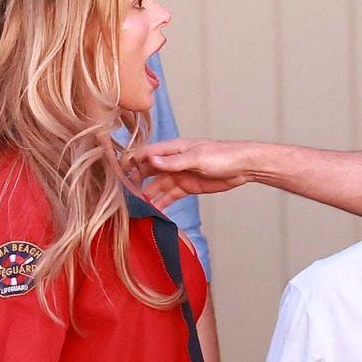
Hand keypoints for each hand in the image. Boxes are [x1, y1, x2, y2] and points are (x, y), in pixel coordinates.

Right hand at [130, 137, 261, 200]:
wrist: (241, 167)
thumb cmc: (221, 156)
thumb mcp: (197, 158)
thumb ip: (174, 161)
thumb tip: (151, 161)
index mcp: (172, 149)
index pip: (146, 154)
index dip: (131, 162)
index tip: (119, 174)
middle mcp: (172, 162)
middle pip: (147, 171)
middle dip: (135, 181)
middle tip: (124, 195)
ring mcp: (178, 175)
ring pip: (157, 186)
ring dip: (147, 195)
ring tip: (137, 207)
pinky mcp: (186, 187)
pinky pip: (169, 196)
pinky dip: (161, 203)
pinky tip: (153, 211)